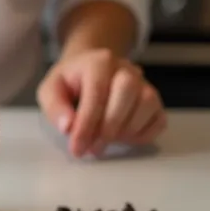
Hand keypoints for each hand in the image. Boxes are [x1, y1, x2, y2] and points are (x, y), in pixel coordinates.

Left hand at [36, 48, 165, 157]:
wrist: (88, 71)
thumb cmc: (70, 83)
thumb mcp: (50, 90)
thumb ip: (55, 106)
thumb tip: (67, 127)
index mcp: (99, 62)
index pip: (97, 92)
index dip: (86, 124)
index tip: (76, 147)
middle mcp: (126, 69)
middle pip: (128, 92)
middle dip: (109, 127)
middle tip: (92, 148)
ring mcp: (144, 84)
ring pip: (147, 104)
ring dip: (126, 131)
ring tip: (104, 142)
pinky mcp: (155, 101)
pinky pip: (158, 120)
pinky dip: (142, 135)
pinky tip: (121, 139)